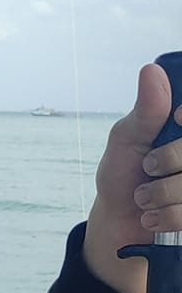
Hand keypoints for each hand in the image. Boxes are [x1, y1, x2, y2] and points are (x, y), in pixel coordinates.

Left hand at [84, 62, 180, 292]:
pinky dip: (165, 216)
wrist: (117, 220)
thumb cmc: (122, 174)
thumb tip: (151, 71)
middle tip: (148, 167)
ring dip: (161, 193)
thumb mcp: (126, 139)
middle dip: (169, 159)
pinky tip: (152, 216)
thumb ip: (145, 111)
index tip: (177, 119)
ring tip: (143, 196)